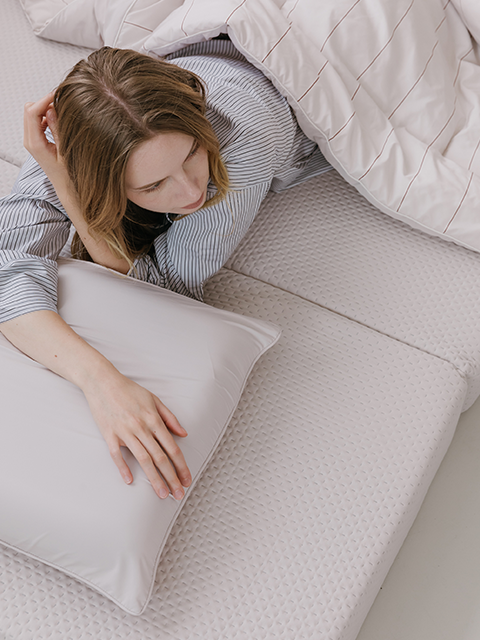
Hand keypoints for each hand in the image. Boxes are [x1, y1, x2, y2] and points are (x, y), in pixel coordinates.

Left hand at [23, 91, 68, 187]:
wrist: (65, 186)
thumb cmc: (68, 174)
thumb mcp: (66, 151)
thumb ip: (58, 129)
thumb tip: (52, 109)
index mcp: (35, 144)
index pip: (32, 112)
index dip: (44, 100)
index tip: (58, 94)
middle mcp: (29, 141)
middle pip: (29, 110)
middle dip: (44, 103)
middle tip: (61, 104)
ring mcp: (30, 140)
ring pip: (31, 113)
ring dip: (45, 109)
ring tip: (61, 114)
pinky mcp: (34, 140)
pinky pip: (36, 120)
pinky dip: (45, 116)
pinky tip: (58, 122)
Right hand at [83, 369, 191, 499]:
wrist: (103, 382)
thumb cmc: (130, 391)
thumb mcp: (154, 400)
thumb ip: (170, 418)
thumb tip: (183, 434)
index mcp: (154, 419)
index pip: (172, 448)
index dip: (181, 466)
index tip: (186, 480)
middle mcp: (141, 427)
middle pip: (160, 457)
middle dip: (171, 478)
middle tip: (178, 494)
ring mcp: (125, 432)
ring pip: (142, 459)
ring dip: (154, 479)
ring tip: (162, 494)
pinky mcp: (109, 434)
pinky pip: (117, 455)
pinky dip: (123, 468)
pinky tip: (130, 481)